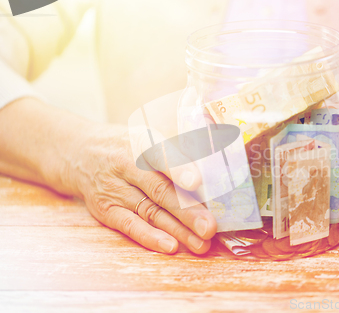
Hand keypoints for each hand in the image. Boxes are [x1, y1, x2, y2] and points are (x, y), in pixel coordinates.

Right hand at [66, 124, 216, 253]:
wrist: (79, 152)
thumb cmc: (127, 145)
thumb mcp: (148, 136)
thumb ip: (176, 152)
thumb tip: (214, 170)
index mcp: (141, 142)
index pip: (161, 155)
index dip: (180, 169)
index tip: (197, 181)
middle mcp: (125, 165)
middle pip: (159, 190)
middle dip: (187, 211)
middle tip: (210, 227)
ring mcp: (113, 189)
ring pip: (149, 212)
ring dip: (177, 230)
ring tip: (201, 244)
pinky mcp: (105, 209)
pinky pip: (129, 225)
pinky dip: (149, 237)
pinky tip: (170, 246)